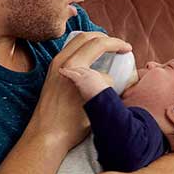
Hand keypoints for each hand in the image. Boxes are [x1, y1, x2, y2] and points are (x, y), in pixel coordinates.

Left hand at [26, 32, 130, 150]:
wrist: (46, 136)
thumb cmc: (70, 125)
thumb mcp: (95, 102)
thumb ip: (105, 84)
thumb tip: (110, 77)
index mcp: (72, 67)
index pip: (98, 44)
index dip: (116, 44)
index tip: (128, 49)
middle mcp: (61, 61)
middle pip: (86, 37)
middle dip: (106, 39)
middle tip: (119, 47)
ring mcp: (54, 66)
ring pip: (76, 42)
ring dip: (94, 42)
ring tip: (108, 50)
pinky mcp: (52, 73)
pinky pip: (70, 51)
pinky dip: (84, 49)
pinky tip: (92, 60)